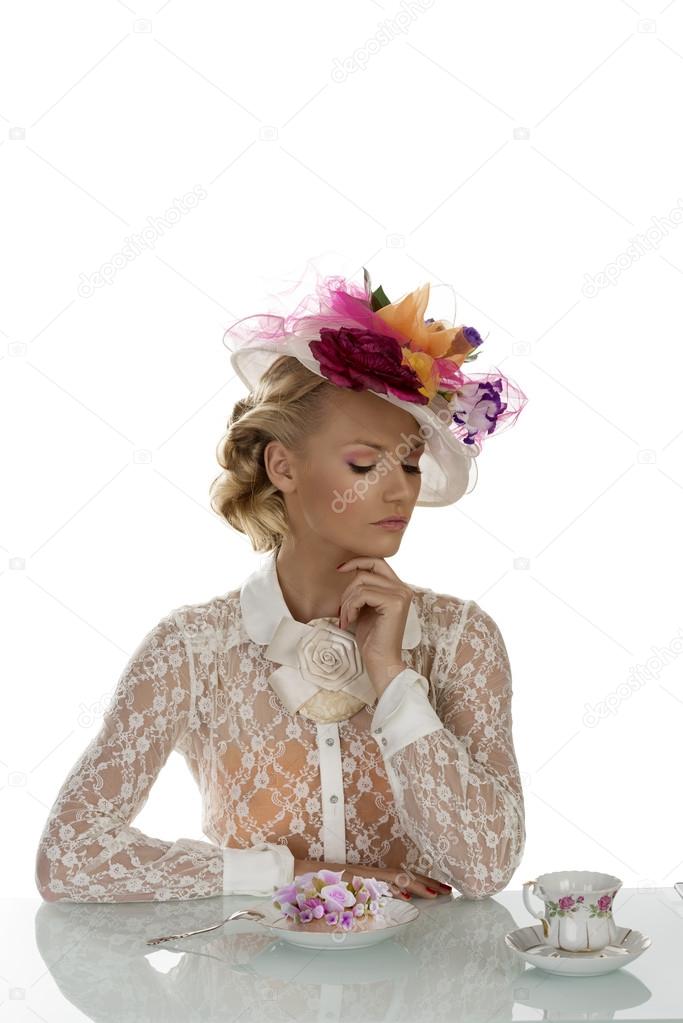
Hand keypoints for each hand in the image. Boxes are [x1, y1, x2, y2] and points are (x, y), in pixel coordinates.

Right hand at [293, 858, 452, 900]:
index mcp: (369, 876)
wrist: (295, 872)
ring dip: (415, 885)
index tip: (440, 888)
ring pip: (393, 878)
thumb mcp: (347, 892)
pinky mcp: (351, 880)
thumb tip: (390, 901)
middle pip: (403, 876)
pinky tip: (402, 894)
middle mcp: (368, 873)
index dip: (422, 882)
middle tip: (448, 890)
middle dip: (427, 883)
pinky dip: (389, 888)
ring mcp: (360, 876)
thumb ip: (366, 896)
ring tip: (434, 892)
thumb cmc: (319, 884)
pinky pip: (374, 884)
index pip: (402, 877)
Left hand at [336, 556, 411, 687]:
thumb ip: (363, 589)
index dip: (357, 561)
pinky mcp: (394, 603)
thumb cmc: (371, 638)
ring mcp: (401, 595)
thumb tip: (346, 568)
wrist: (381, 661)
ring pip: (362, 582)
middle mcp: (403, 588)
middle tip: (342, 610)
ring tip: (345, 619)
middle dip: (348, 588)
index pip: (377, 561)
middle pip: (367, 570)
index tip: (339, 569)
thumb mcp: (365, 607)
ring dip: (347, 601)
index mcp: (399, 588)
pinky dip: (350, 607)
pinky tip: (349, 621)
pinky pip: (362, 594)